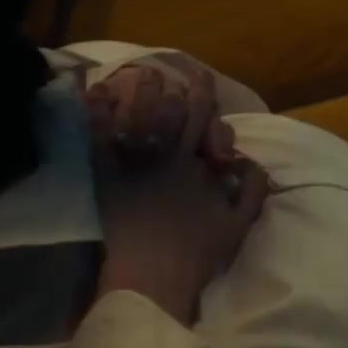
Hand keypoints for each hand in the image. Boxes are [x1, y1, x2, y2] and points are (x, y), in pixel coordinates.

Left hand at [85, 65, 265, 323]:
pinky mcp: (107, 178)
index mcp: (197, 166)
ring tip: (133, 75)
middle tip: (157, 71)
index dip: (203, 94)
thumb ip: (250, 189)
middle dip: (165, 88)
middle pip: (166, 111)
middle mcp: (165, 157)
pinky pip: (100, 138)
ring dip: (135, 92)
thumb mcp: (239, 224)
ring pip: (135, 116)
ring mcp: (133, 164)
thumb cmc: (197, 255)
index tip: (202, 77)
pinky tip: (97, 94)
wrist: (151, 277)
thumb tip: (250, 161)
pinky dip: (99, 113)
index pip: (202, 119)